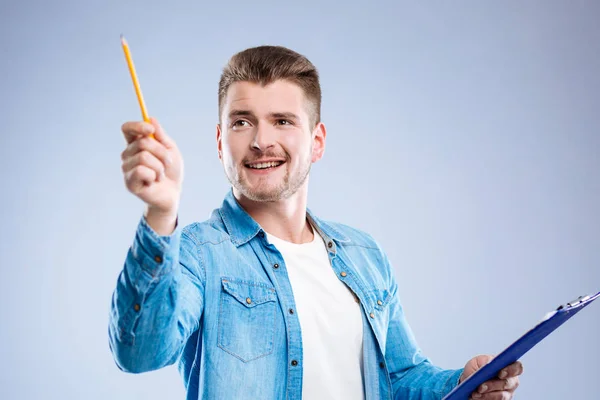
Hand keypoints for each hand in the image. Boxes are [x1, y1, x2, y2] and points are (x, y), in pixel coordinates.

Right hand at [121, 117, 183, 232]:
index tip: (150, 129)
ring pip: (144, 156)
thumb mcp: (170, 150)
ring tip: (160, 175)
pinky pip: (141, 170)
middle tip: (167, 163)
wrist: (173, 193)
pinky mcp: (129, 182)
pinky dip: (154, 175)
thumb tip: (151, 118)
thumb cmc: (171, 171)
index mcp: (136, 144)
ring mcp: (127, 168)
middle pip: (143, 142)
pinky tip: (153, 182)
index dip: (137, 126)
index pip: (127, 128)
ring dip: (159, 166)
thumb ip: (161, 135)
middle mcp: (128, 155)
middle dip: (162, 152)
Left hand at [459, 355, 522, 399]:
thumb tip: (489, 366)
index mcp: (507, 366)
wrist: (469, 381)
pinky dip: (485, 399)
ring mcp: (507, 393)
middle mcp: (511, 381)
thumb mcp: (477, 362)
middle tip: (481, 387)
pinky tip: (476, 396)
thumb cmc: (475, 369)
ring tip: (475, 393)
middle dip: (493, 385)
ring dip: (487, 395)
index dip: (511, 370)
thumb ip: (484, 363)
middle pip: (508, 383)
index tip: (500, 373)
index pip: (517, 367)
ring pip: (502, 396)